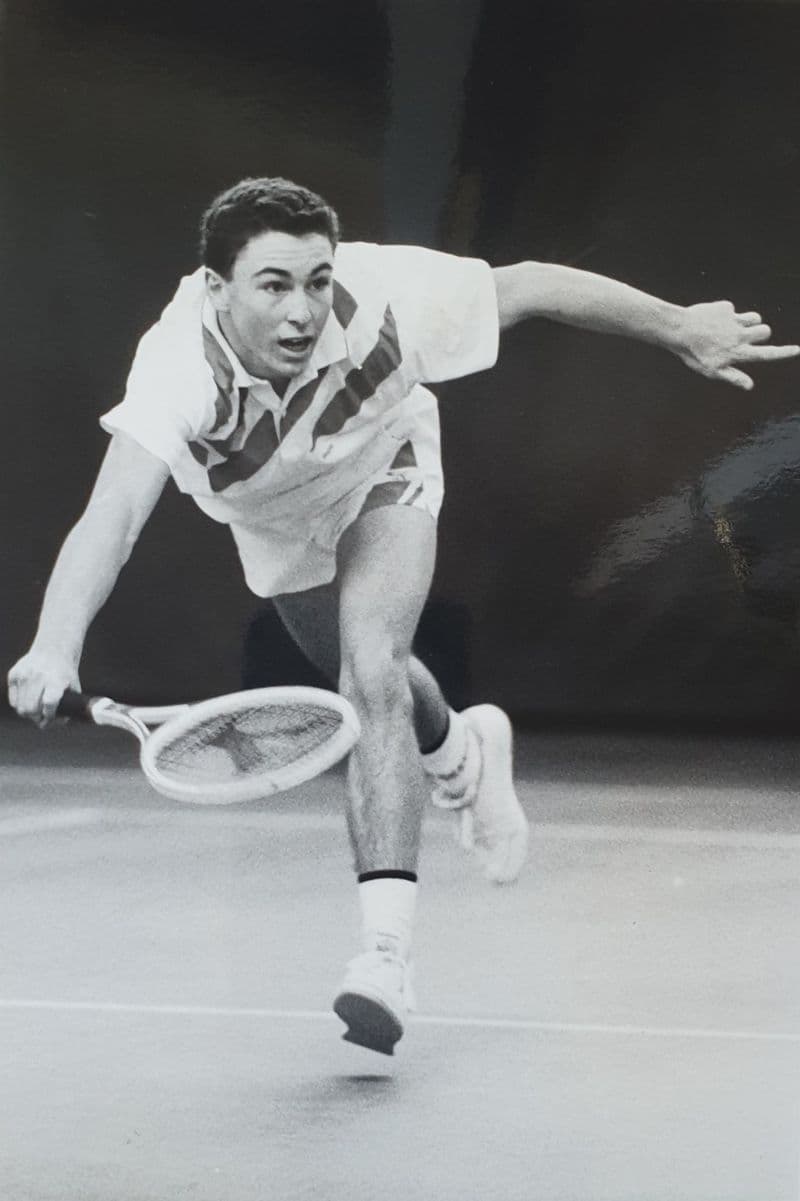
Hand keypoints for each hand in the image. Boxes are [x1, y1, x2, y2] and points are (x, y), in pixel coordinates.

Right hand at [7, 649, 79, 726]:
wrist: (53, 650)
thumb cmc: (65, 673)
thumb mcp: (73, 687)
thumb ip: (69, 706)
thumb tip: (61, 721)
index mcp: (56, 680)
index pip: (49, 704)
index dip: (49, 715)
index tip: (51, 717)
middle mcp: (38, 676)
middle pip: (32, 709)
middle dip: (37, 718)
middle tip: (42, 719)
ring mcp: (24, 675)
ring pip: (20, 708)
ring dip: (28, 714)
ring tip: (36, 712)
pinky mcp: (14, 674)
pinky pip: (14, 701)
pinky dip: (20, 705)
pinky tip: (29, 701)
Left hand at [676, 301, 799, 389]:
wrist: (677, 330)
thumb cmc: (693, 354)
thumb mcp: (711, 371)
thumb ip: (732, 376)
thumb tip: (750, 386)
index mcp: (737, 352)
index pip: (766, 354)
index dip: (783, 353)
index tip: (797, 350)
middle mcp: (739, 335)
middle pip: (765, 331)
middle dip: (761, 334)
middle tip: (744, 338)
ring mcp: (734, 320)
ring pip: (755, 317)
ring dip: (749, 322)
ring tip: (730, 329)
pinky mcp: (725, 308)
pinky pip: (734, 310)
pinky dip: (726, 315)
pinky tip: (710, 321)